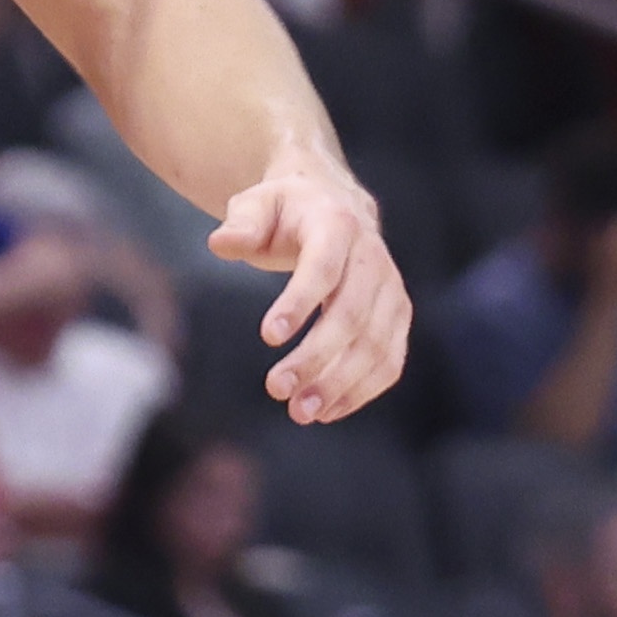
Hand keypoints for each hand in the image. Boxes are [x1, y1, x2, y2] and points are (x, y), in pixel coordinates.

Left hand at [211, 159, 410, 422]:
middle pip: (352, 316)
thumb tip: (220, 243)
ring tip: (300, 412)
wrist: (333, 205)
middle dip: (316, 357)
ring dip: (340, 384)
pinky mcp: (396, 317)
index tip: (267, 337)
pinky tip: (327, 411)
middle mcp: (373, 258)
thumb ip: (241, 224)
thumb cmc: (285, 210)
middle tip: (276, 389)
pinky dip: (362, 390)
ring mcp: (391, 290)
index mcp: (337, 225)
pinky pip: (389, 360)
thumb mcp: (257, 204)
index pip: (322, 269)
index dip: (299, 303)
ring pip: (376, 345)